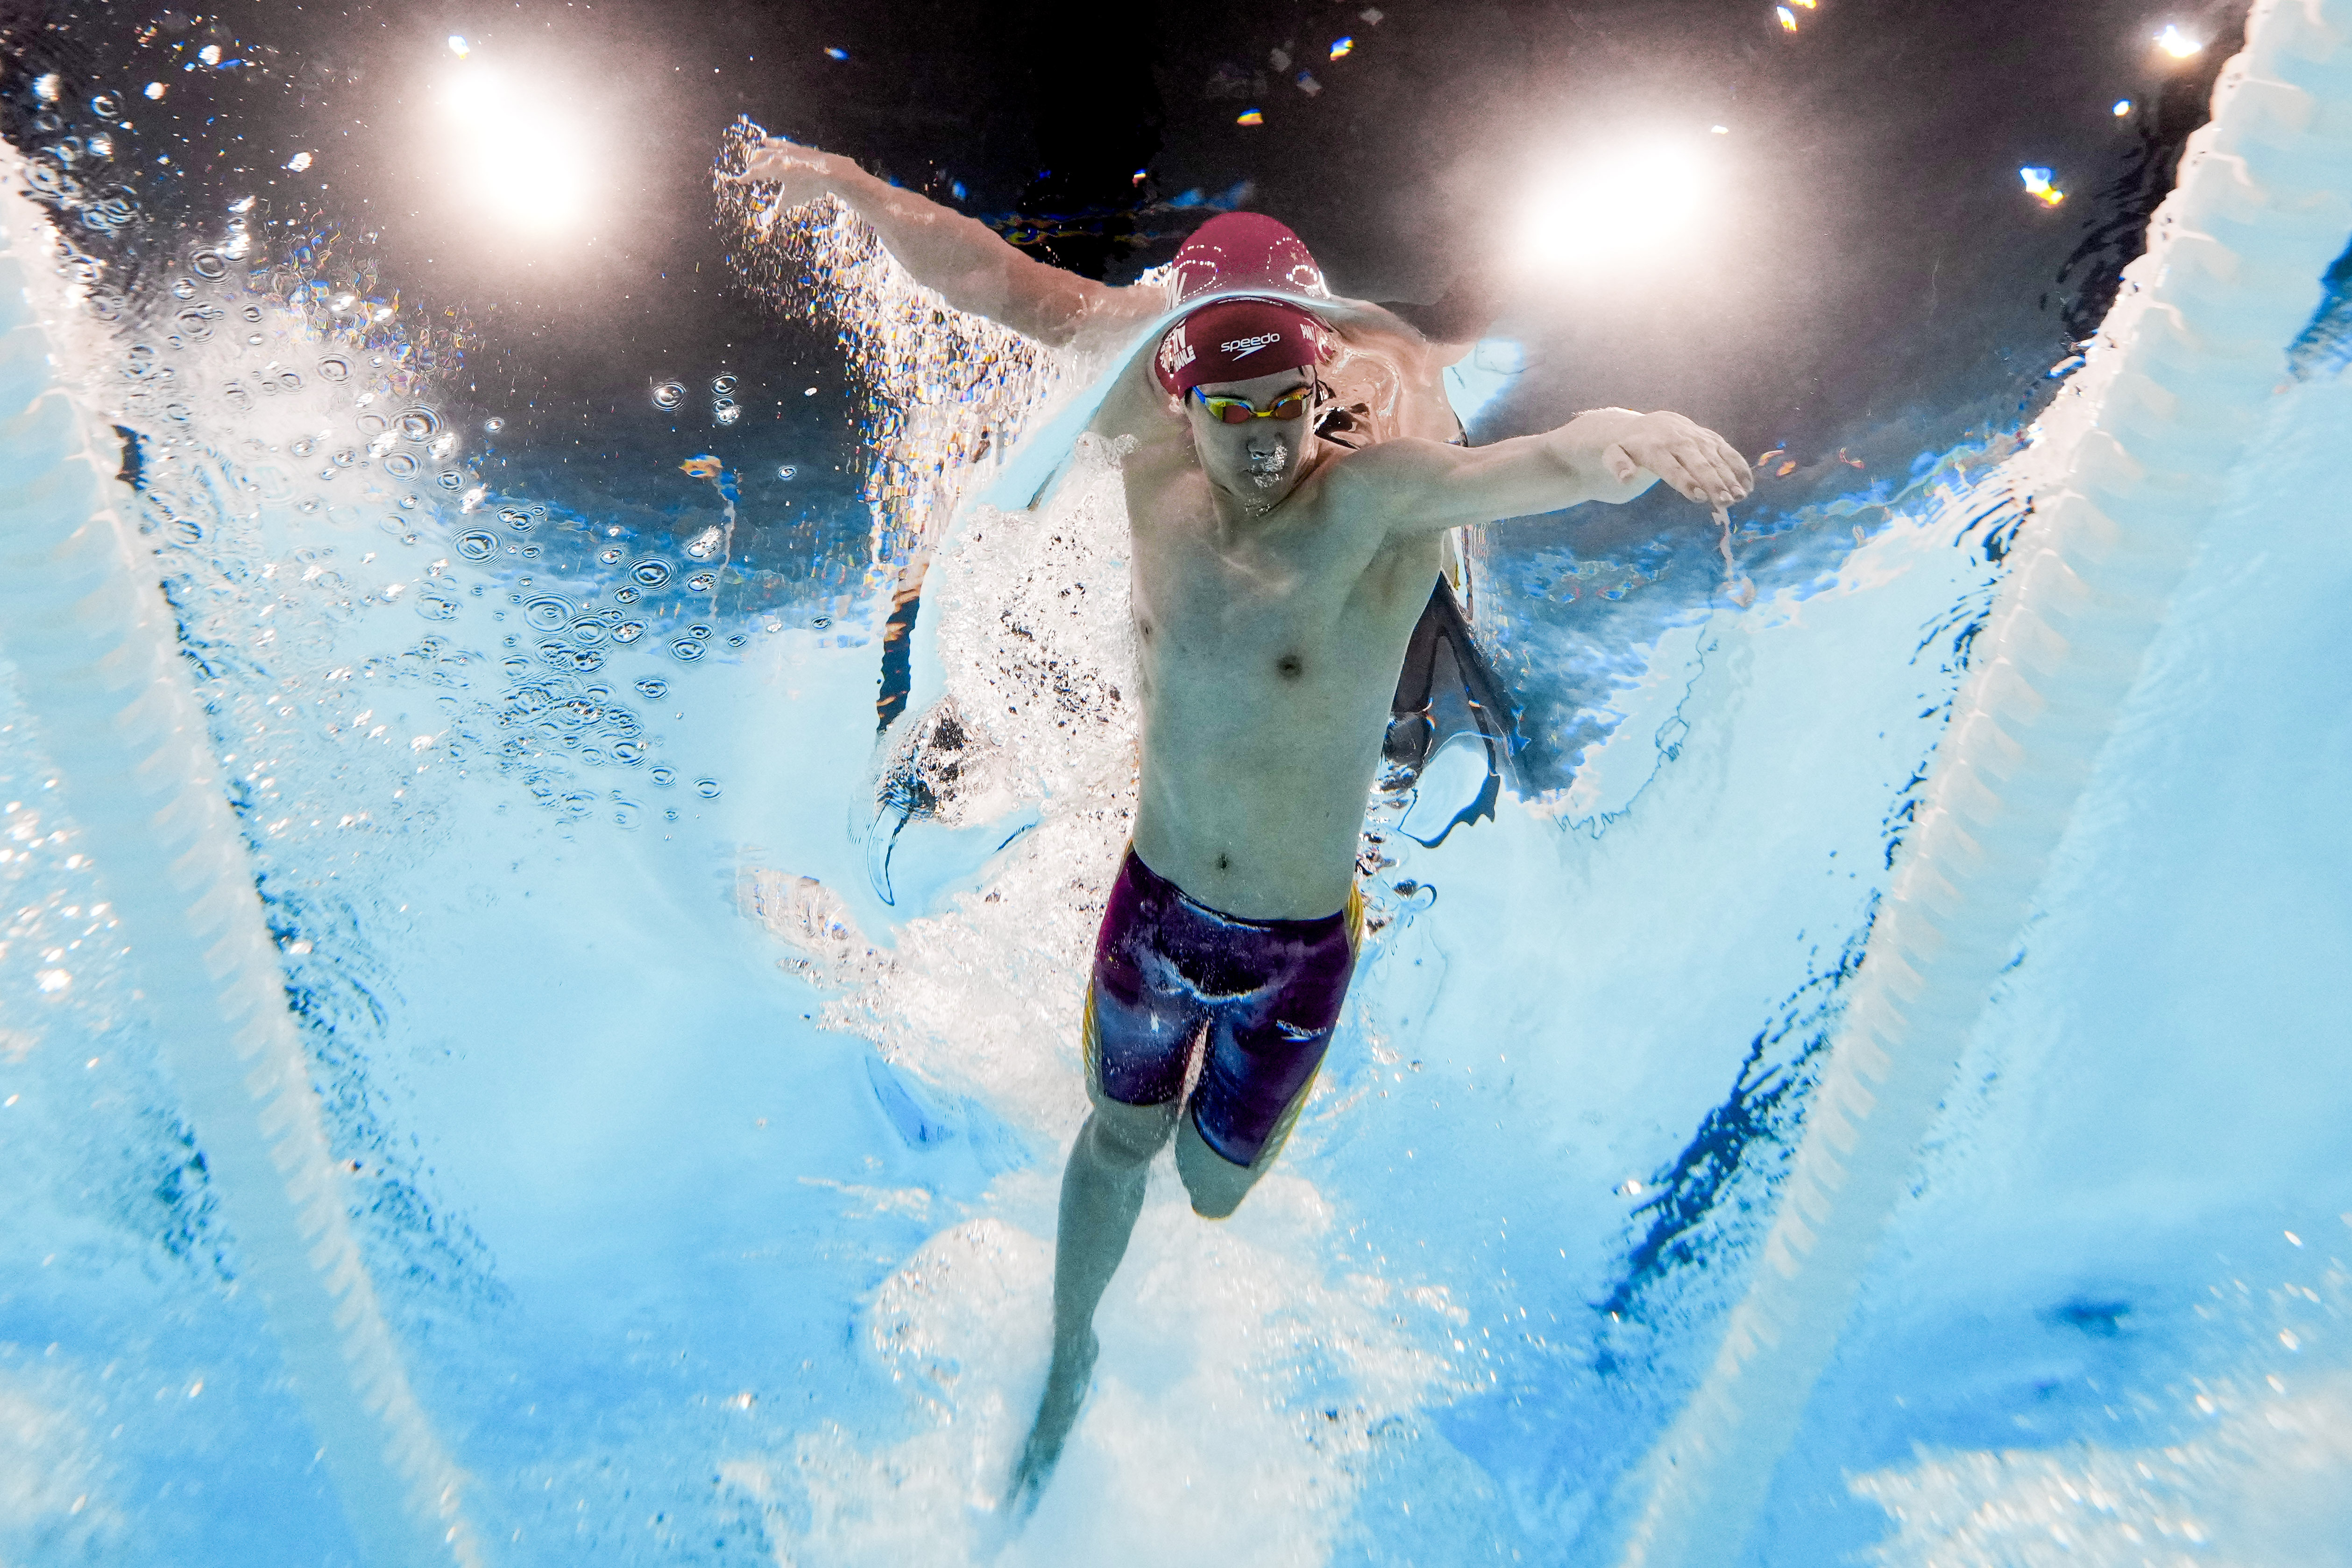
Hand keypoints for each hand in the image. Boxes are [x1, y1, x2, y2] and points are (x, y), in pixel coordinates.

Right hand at [722, 138, 842, 207]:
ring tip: (755, 154)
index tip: (739, 180)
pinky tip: (769, 142)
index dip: (746, 177)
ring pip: (767, 148)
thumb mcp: (792, 198)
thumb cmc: (808, 186)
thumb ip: (781, 204)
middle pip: (758, 158)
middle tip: (748, 171)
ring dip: (759, 153)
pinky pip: (780, 144)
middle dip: (752, 165)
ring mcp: (787, 150)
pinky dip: (772, 144)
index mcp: (771, 167)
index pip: (754, 172)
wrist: (829, 171)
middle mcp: (776, 156)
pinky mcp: (797, 148)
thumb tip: (776, 212)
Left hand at [1601, 412, 1753, 507]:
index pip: (1672, 467)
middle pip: (1699, 464)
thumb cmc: (1631, 447)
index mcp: (1655, 448)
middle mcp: (1680, 441)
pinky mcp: (1712, 438)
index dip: (1685, 481)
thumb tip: (1626, 478)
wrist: (1651, 423)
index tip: (1698, 496)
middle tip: (1725, 501)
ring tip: (1739, 497)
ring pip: (1717, 459)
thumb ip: (1617, 465)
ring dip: (1730, 478)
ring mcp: (1699, 438)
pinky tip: (1748, 486)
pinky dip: (1739, 468)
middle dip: (1713, 482)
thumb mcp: (1614, 454)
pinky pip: (1729, 452)